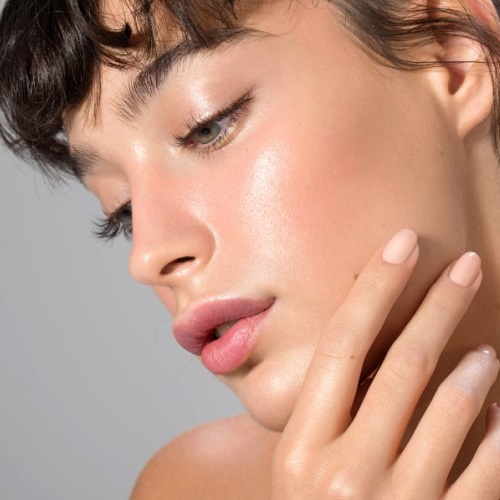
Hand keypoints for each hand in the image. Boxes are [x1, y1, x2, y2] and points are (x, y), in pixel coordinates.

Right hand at [271, 229, 499, 498]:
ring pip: (453, 408)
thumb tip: (383, 350)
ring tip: (485, 347)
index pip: (342, 343)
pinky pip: (489, 466)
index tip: (403, 244)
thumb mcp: (301, 464)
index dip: (374, 287)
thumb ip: (333, 410)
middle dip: (439, 304)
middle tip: (467, 264)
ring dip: (476, 364)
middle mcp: (345, 473)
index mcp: (301, 446)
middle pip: (403, 363)